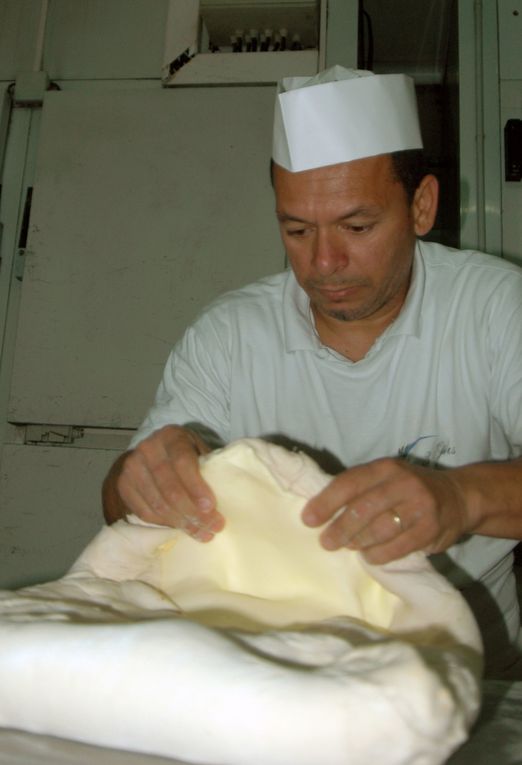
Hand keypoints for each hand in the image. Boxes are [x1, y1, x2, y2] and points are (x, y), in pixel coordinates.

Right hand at [116, 425, 224, 540]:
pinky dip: (165, 524)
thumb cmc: (184, 455)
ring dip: (181, 523)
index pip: (183, 462)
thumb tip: (231, 494)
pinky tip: (180, 529)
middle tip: (211, 527)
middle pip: (170, 487)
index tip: (211, 507)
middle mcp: (148, 448)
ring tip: (200, 533)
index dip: (196, 487)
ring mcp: (132, 467)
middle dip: (192, 512)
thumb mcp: (198, 451)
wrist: (150, 455)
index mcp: (172, 436)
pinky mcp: (123, 485)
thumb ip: (209, 467)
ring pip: (157, 503)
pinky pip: (145, 512)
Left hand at [301, 458, 469, 563]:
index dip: (326, 502)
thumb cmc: (409, 490)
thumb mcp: (386, 479)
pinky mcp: (430, 529)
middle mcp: (402, 483)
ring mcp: (419, 506)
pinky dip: (379, 554)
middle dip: (340, 528)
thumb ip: (360, 489)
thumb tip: (320, 510)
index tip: (308, 519)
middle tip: (326, 542)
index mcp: (385, 468)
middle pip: (363, 508)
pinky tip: (370, 556)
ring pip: (380, 529)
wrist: (458, 497)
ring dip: (358, 542)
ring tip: (348, 547)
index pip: (349, 483)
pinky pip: (398, 547)